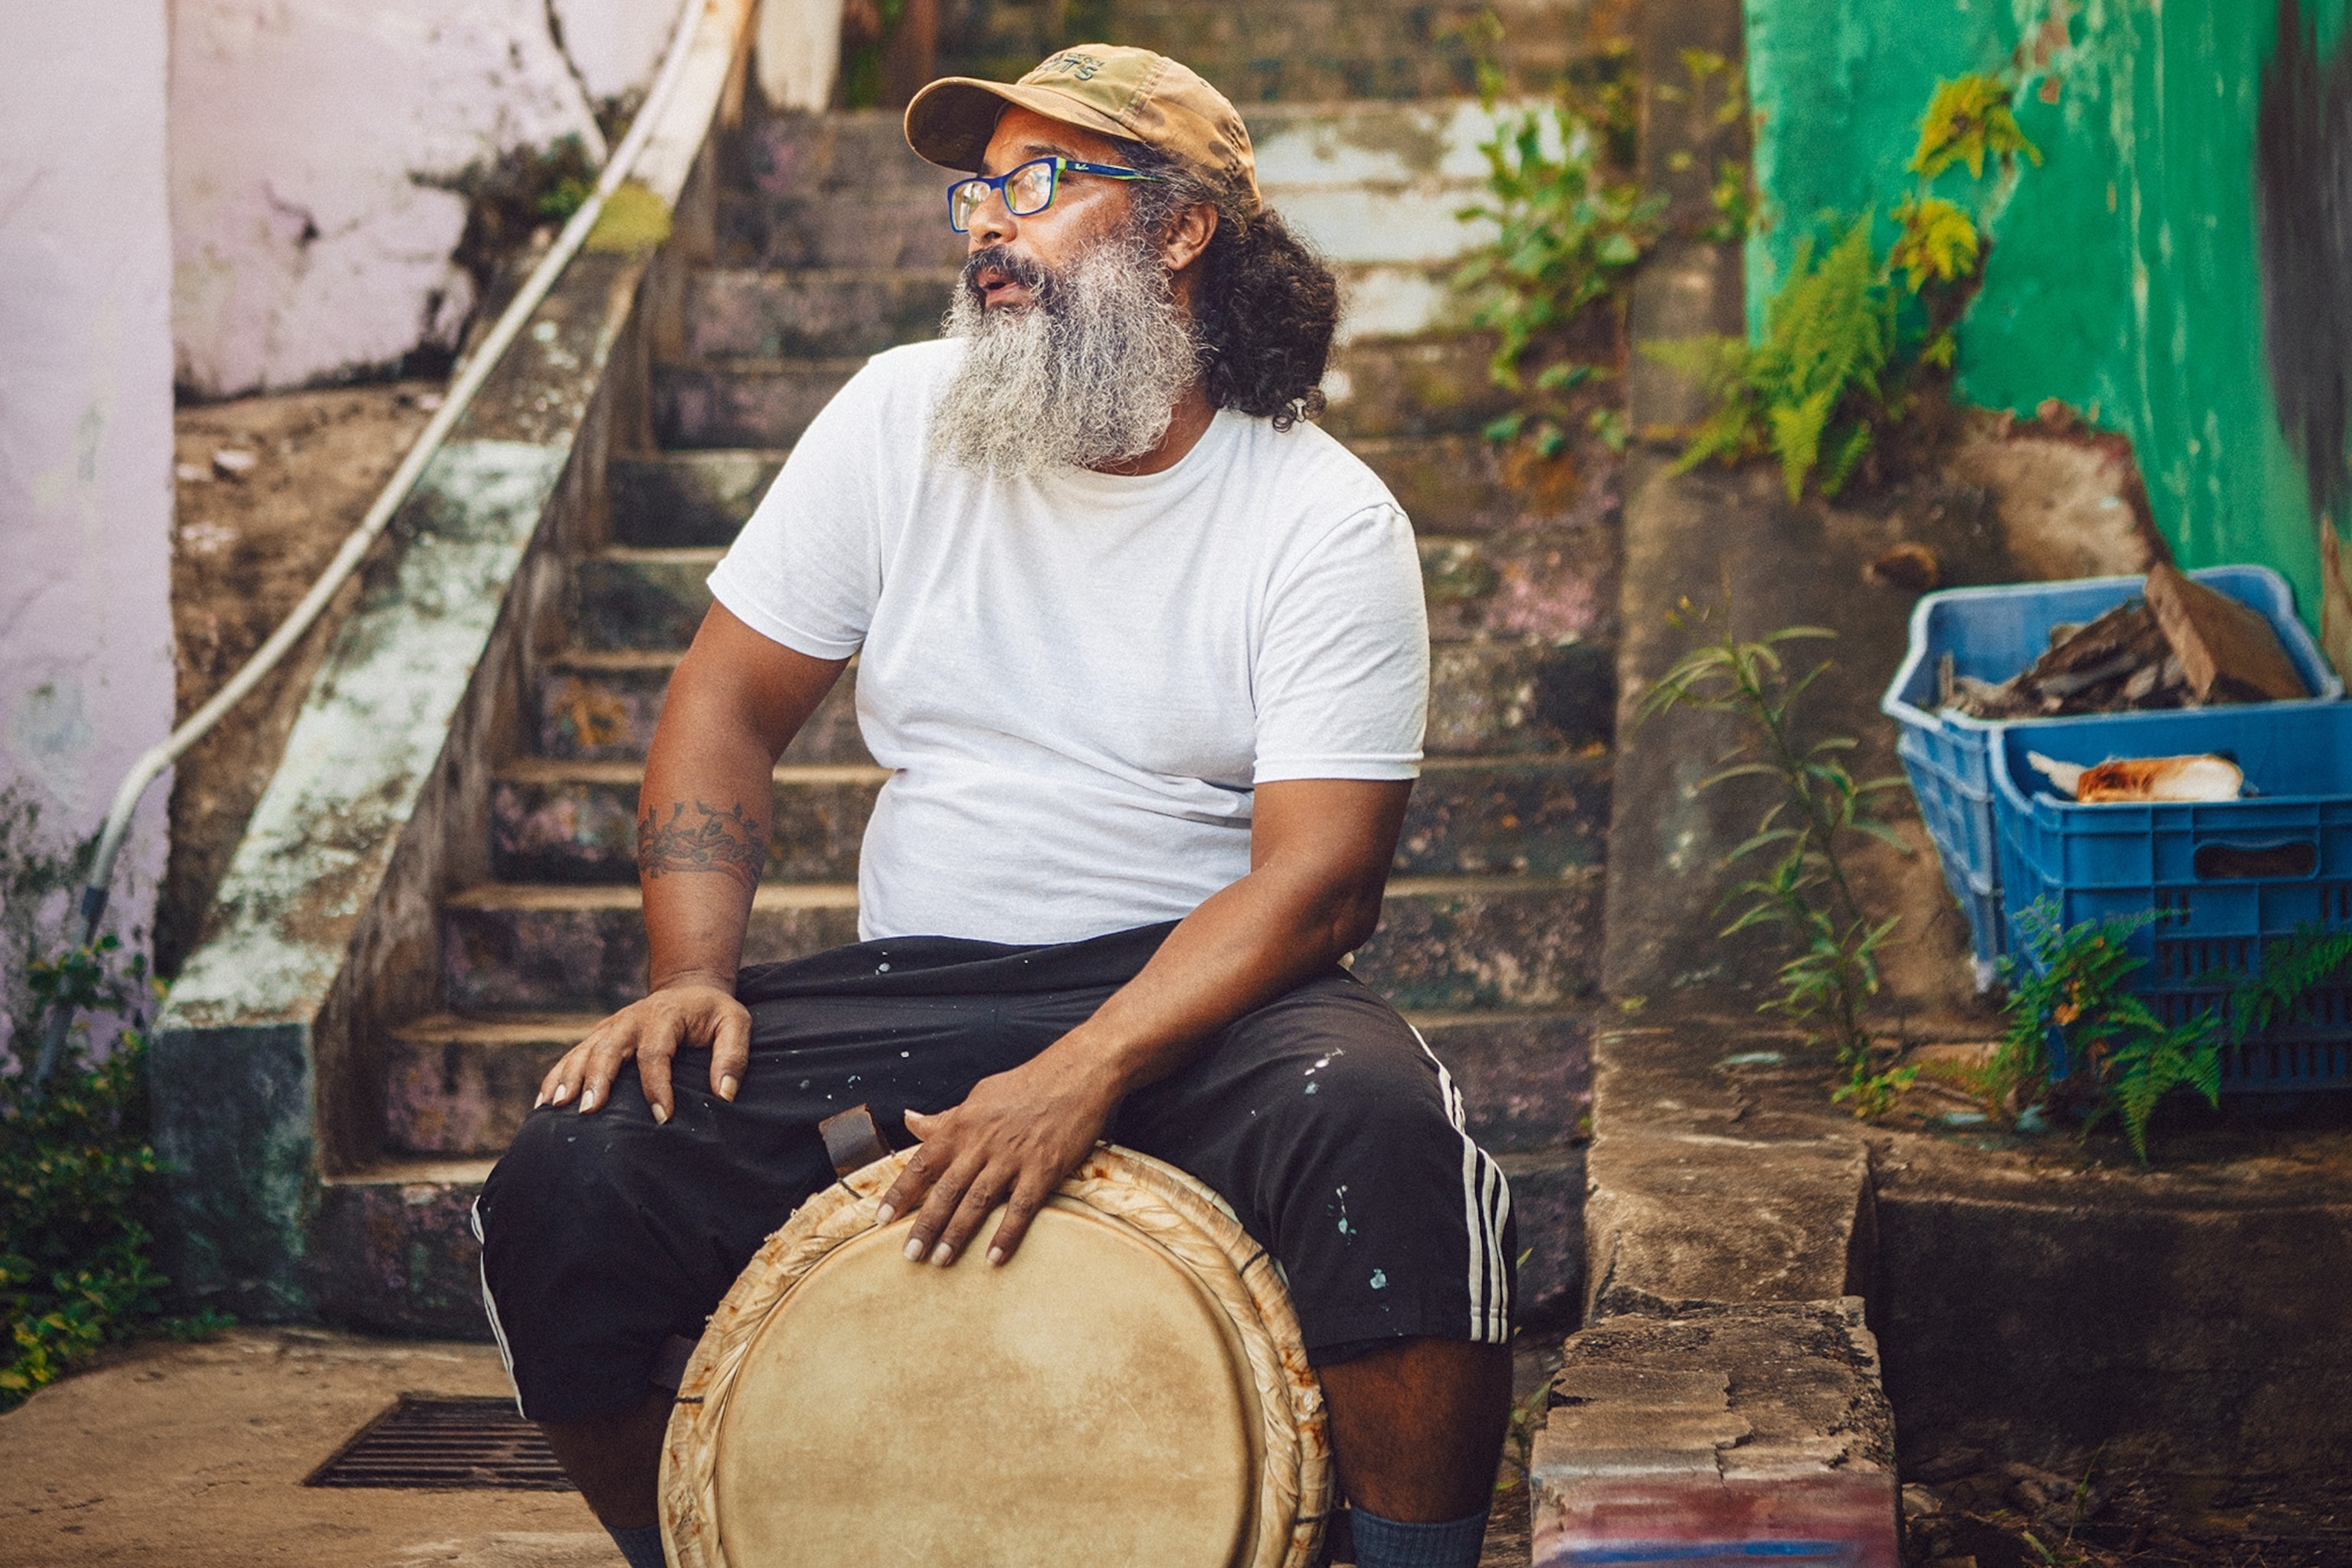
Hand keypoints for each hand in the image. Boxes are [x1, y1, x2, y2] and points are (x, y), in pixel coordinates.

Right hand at [536, 974, 748, 1122]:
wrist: (688, 989)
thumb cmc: (714, 1013)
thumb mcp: (735, 1024)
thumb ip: (733, 1056)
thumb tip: (725, 1095)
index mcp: (664, 1017)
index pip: (656, 1053)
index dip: (657, 1085)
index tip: (662, 1117)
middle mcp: (631, 1020)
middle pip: (609, 1049)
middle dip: (598, 1080)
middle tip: (590, 1111)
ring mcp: (610, 1028)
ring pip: (583, 1053)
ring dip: (569, 1079)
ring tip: (557, 1108)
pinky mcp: (599, 1037)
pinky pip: (572, 1057)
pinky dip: (556, 1077)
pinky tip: (543, 1103)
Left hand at [874, 1057, 1117, 1267]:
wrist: (1077, 1073)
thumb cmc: (1027, 1084)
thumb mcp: (978, 1096)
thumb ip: (945, 1118)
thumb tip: (910, 1120)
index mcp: (962, 1126)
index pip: (921, 1164)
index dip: (900, 1193)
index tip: (880, 1219)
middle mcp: (982, 1143)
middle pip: (946, 1189)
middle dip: (924, 1224)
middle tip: (909, 1255)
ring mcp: (1013, 1158)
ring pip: (977, 1202)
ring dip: (956, 1234)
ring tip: (940, 1261)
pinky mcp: (1043, 1169)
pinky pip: (1020, 1208)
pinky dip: (1006, 1234)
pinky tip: (993, 1258)